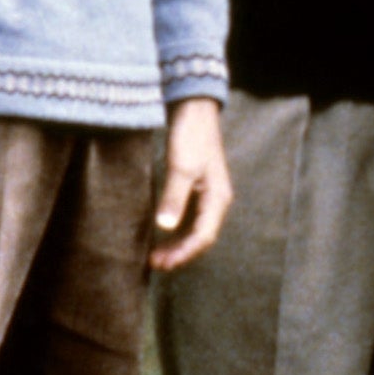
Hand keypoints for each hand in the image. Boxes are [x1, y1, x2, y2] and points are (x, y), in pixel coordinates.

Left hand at [148, 96, 229, 272]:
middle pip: (200, 238)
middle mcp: (215, 201)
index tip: (162, 264)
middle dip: (179, 254)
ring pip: (194, 230)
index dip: (183, 254)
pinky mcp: (196, 189)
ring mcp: (207, 196)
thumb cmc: (191, 136)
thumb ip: (174, 197)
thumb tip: (164, 227)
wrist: (194, 110)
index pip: (203, 237)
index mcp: (217, 198)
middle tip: (155, 264)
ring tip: (155, 256)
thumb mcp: (181, 167)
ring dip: (176, 244)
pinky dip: (175, 231)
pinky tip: (160, 235)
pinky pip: (188, 219)